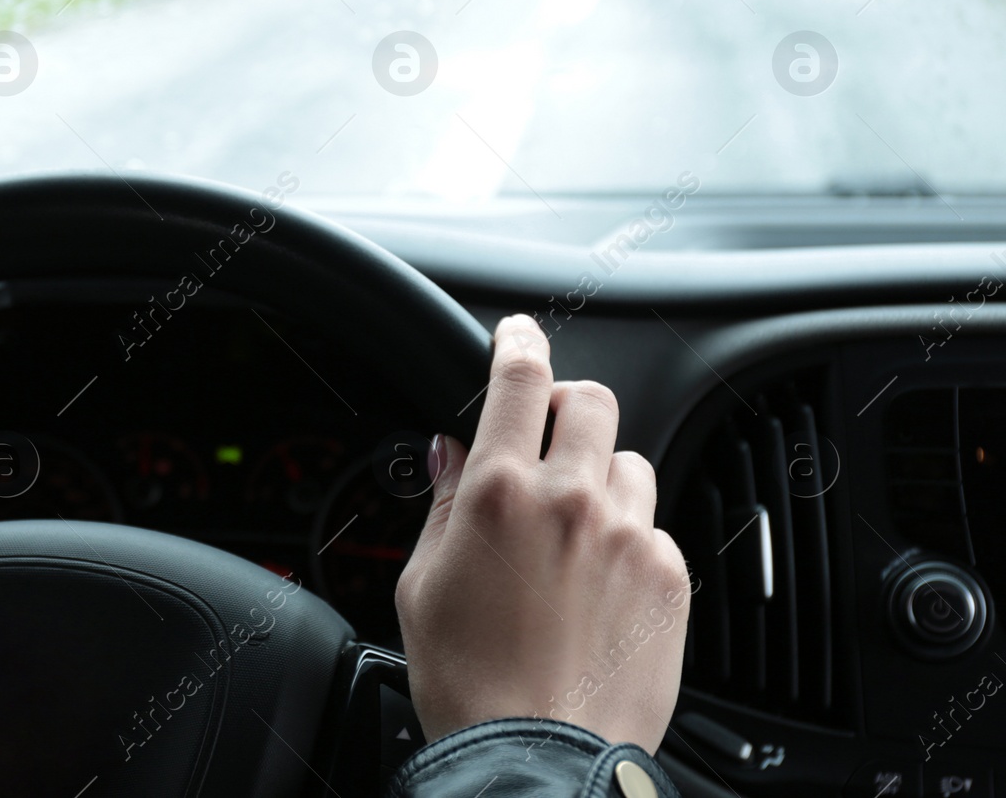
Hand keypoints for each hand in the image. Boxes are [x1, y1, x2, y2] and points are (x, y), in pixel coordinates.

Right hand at [395, 315, 689, 750]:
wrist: (537, 758)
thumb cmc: (468, 682)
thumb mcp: (421, 584)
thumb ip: (443, 504)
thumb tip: (450, 454)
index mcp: (498, 492)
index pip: (518, 380)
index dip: (518, 341)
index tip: (519, 334)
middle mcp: (570, 499)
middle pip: (590, 400)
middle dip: (568, 405)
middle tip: (548, 436)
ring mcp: (628, 535)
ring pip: (628, 462)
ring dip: (601, 476)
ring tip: (572, 533)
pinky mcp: (669, 576)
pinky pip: (652, 526)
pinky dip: (626, 539)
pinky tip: (597, 587)